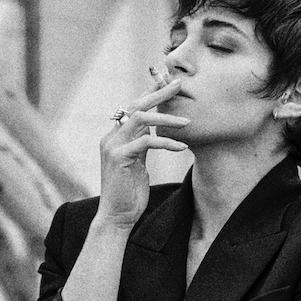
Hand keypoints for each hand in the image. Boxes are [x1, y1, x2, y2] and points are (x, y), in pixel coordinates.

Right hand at [98, 73, 188, 229]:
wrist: (116, 218)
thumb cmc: (129, 194)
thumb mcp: (137, 164)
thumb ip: (142, 145)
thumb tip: (154, 132)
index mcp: (116, 136)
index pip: (134, 107)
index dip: (152, 93)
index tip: (171, 82)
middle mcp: (112, 136)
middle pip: (137, 105)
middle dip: (159, 92)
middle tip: (181, 85)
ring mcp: (113, 146)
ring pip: (141, 118)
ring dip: (167, 118)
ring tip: (188, 122)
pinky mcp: (119, 157)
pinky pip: (147, 142)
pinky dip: (166, 142)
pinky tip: (182, 147)